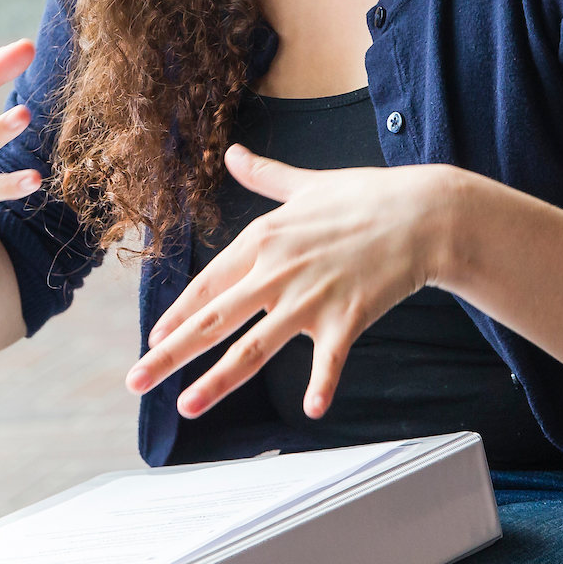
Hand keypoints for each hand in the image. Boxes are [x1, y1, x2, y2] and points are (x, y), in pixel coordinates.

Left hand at [127, 146, 466, 419]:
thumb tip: (233, 153)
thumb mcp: (306, 183)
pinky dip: (322, 385)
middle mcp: (277, 271)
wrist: (424, 213)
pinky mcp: (349, 317)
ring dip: (218, 380)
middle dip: (171, 353)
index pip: (207, 285)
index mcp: (263, 239)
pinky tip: (311, 410)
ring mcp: (311, 297)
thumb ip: (264, 175)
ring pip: (254, 347)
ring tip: (187, 406)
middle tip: (137, 380)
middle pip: (214, 319)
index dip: (176, 314)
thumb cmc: (365, 197)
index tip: (152, 338)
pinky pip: (330, 359)